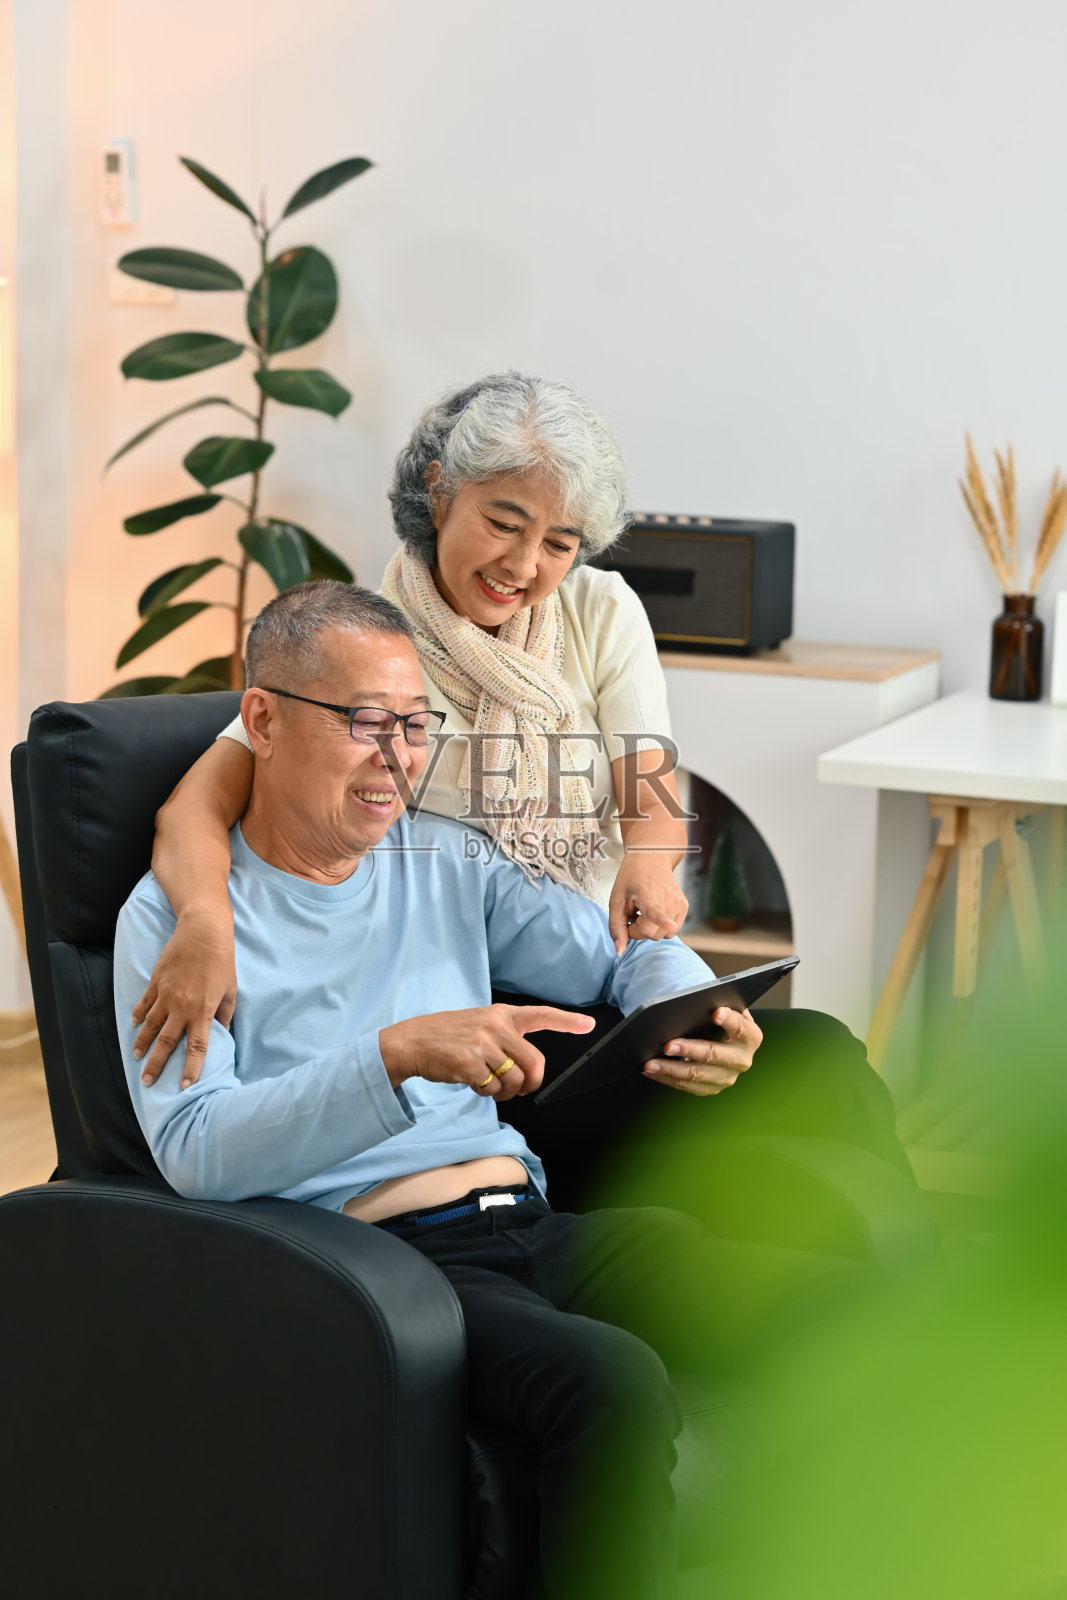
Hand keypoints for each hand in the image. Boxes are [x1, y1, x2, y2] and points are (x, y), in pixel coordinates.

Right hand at [132, 909, 237, 1089]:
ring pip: (150, 1025)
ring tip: (136, 1057)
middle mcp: (181, 1007)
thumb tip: (222, 1034)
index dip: (190, 1068)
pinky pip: (144, 1004)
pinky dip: (138, 1015)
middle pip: (166, 1042)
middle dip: (156, 1064)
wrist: (203, 931)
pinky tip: (133, 1025)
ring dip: (142, 1043)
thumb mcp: (231, 990)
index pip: (196, 1047)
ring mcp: (165, 994)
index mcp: (202, 1011)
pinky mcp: (156, 982)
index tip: (185, 1086)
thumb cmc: (222, 961)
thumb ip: (225, 1015)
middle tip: (147, 1081)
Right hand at [379, 1003, 594, 1100]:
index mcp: (501, 1014)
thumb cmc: (446, 1036)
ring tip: (487, 1083)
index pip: (540, 1014)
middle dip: (531, 1084)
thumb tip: (526, 1069)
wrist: (412, 1041)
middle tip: (521, 1090)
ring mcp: (483, 1044)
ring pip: (514, 1081)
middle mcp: (495, 1026)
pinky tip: (471, 1082)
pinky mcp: (471, 1064)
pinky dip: (485, 1092)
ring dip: (504, 1091)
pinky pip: (492, 1089)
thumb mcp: (478, 1024)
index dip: (567, 1021)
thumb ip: (504, 1038)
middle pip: (534, 1063)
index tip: (588, 1025)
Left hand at [608, 854, 688, 955]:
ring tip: (644, 911)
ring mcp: (679, 902)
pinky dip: (661, 927)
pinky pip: (672, 931)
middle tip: (632, 914)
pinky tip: (655, 912)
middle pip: (653, 933)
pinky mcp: (685, 907)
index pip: (655, 910)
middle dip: (638, 931)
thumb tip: (619, 951)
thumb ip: (616, 926)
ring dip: (650, 929)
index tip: (670, 924)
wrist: (651, 859)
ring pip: (663, 935)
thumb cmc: (631, 879)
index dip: (662, 919)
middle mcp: (668, 897)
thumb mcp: (616, 900)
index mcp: (647, 892)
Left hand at [642, 1007, 761, 1096]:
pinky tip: (651, 1070)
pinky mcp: (711, 1088)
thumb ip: (719, 1004)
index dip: (729, 1020)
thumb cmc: (722, 1021)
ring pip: (696, 1074)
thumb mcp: (726, 1010)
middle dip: (688, 1050)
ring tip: (650, 1062)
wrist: (726, 1041)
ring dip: (670, 1069)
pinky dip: (666, 1078)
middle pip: (713, 1054)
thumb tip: (699, 1001)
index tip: (715, 1013)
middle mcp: (741, 1060)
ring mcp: (726, 1077)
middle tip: (667, 1045)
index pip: (740, 1027)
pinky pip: (686, 1086)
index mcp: (750, 1036)